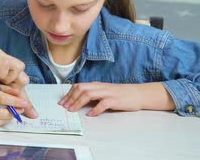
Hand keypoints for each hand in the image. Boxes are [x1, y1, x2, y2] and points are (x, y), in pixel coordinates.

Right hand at [0, 75, 29, 126]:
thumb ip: (8, 88)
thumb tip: (19, 95)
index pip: (1, 98)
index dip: (14, 102)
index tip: (24, 102)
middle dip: (13, 113)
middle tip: (21, 109)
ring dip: (9, 118)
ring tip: (16, 112)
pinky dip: (3, 121)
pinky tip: (8, 115)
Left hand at [58, 82, 174, 115]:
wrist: (137, 94)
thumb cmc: (119, 94)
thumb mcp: (103, 92)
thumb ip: (92, 95)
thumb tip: (78, 102)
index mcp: (96, 85)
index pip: (78, 86)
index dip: (69, 94)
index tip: (62, 102)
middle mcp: (100, 87)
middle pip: (81, 89)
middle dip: (71, 98)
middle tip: (64, 107)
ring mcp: (107, 93)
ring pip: (88, 94)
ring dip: (78, 103)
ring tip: (72, 110)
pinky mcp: (114, 100)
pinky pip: (102, 104)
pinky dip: (94, 110)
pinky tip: (90, 114)